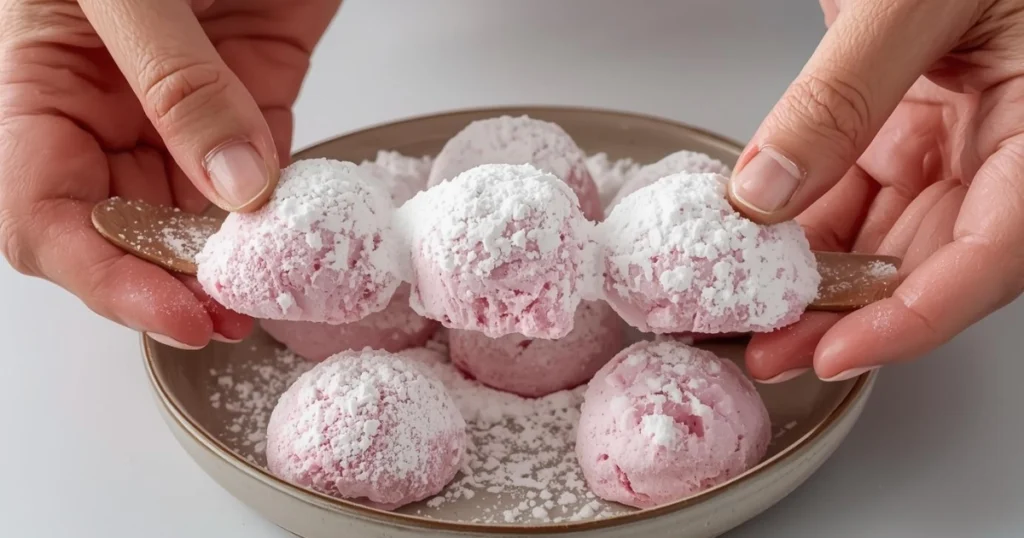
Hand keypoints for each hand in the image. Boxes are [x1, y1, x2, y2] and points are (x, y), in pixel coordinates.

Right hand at [0, 0, 339, 347]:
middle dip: (179, 280)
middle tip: (238, 310)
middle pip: (128, 231)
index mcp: (36, 88)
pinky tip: (303, 233)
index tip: (177, 311)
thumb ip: (175, 81)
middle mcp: (105, 112)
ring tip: (278, 286)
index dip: (105, 277)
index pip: (46, 216)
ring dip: (236, 256)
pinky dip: (284, 206)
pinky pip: (266, 169)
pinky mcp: (253, 93)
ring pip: (200, 213)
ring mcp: (182, 109)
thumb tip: (232, 182)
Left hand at [729, 0, 1023, 381]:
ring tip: (750, 310)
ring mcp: (963, 130)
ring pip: (892, 230)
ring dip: (819, 275)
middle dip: (848, 313)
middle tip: (769, 347)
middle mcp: (1013, 140)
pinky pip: (862, 186)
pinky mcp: (913, 115)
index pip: (996, 252)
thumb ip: (842, 95)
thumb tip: (765, 191)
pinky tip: (763, 242)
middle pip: (936, 258)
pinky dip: (809, 218)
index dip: (916, 317)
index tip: (837, 350)